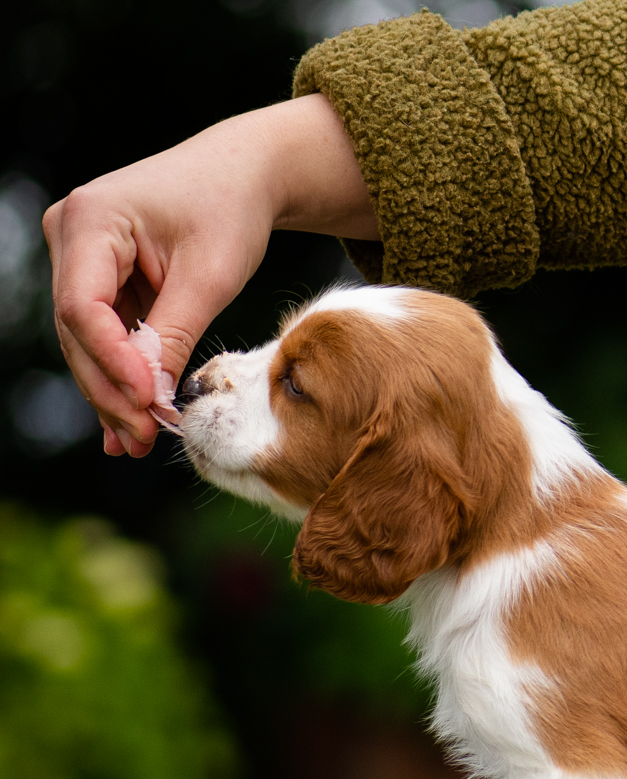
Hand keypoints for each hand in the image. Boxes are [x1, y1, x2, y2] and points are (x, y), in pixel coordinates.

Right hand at [43, 93, 376, 456]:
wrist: (242, 174)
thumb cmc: (231, 210)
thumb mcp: (211, 275)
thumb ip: (176, 333)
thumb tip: (154, 398)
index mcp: (90, 219)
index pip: (83, 306)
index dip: (113, 362)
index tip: (148, 401)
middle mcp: (70, 233)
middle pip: (78, 329)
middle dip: (111, 387)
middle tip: (141, 439)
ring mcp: (79, 254)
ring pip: (88, 338)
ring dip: (114, 389)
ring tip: (137, 442)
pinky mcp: (99, 274)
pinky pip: (105, 331)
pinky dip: (123, 371)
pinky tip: (130, 419)